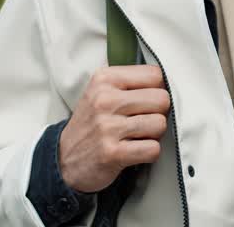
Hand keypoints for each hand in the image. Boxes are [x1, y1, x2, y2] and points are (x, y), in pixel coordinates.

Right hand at [58, 65, 169, 192]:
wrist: (64, 158)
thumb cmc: (92, 122)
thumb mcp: (102, 91)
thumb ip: (131, 82)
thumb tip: (169, 83)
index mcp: (104, 79)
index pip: (155, 74)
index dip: (157, 89)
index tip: (145, 100)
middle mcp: (105, 100)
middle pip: (162, 99)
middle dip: (158, 113)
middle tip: (142, 120)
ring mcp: (107, 127)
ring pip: (160, 124)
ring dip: (154, 134)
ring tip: (137, 136)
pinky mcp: (112, 153)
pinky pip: (153, 149)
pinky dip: (150, 153)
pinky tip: (135, 151)